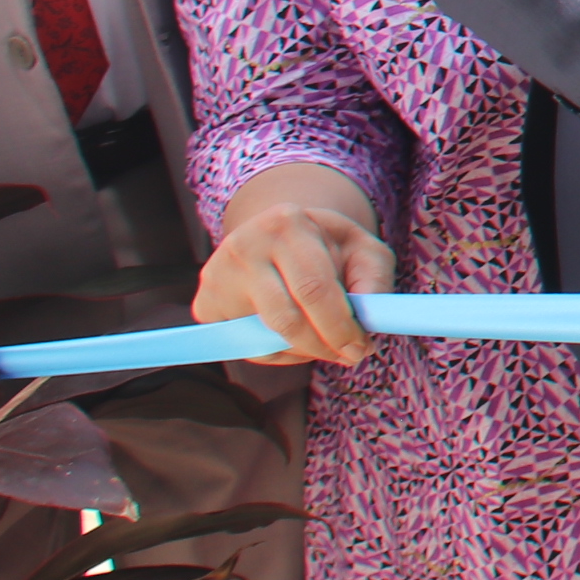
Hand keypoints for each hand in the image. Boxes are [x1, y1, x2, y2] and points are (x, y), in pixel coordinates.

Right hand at [192, 164, 396, 367]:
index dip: (340, 327)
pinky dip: (278, 351)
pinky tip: (294, 333)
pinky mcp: (205, 305)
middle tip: (351, 355)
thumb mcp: (362, 250)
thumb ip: (374, 280)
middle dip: (326, 346)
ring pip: (266, 339)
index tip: (362, 349)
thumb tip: (371, 321)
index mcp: (286, 223)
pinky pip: (247, 347)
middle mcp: (244, 245)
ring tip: (325, 339)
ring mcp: (217, 276)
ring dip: (304, 350)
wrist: (279, 234)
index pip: (314, 288)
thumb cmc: (327, 246)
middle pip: (287, 320)